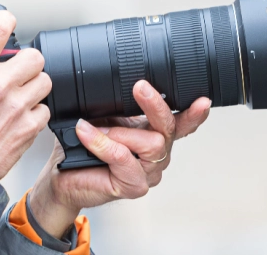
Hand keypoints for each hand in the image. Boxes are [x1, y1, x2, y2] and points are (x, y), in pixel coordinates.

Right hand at [0, 10, 51, 179]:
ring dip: (32, 85)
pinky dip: (35, 113)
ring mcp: (16, 107)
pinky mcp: (27, 129)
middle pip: (33, 55)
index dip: (5, 20)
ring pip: (44, 81)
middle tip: (14, 69)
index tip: (5, 24)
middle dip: (25, 60)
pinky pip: (44, 110)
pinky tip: (19, 117)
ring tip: (19, 94)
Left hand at [29, 80, 210, 237]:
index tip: (202, 101)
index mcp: (153, 134)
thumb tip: (120, 80)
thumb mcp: (102, 116)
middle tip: (140, 87)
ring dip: (119, 131)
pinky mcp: (133, 185)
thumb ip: (118, 103)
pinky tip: (86, 134)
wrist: (64, 176)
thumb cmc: (83, 148)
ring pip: (150, 143)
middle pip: (168, 128)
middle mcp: (156, 154)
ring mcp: (147, 171)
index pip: (181, 123)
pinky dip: (102, 142)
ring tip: (95, 127)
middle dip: (154, 105)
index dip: (194, 113)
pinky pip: (122, 157)